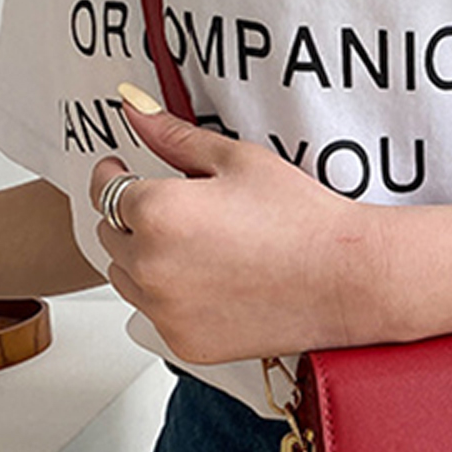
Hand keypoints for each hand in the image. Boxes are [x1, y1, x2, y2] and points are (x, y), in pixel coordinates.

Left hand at [88, 106, 383, 363]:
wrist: (346, 279)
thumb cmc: (301, 218)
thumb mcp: (237, 160)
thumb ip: (173, 136)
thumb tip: (132, 109)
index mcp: (155, 212)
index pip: (105, 190)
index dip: (113, 175)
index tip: (122, 172)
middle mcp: (149, 266)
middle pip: (110, 236)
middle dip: (132, 219)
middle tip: (176, 212)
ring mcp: (165, 311)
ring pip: (127, 279)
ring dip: (144, 261)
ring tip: (197, 249)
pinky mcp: (184, 343)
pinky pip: (158, 315)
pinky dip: (172, 299)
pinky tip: (214, 282)